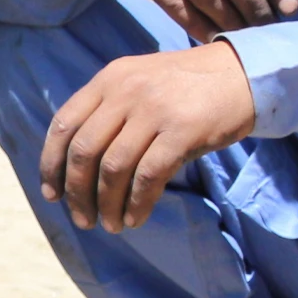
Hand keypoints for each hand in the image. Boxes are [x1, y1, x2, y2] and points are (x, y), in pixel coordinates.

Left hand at [39, 41, 256, 231]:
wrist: (245, 73)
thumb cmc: (187, 86)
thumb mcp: (139, 82)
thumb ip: (108, 110)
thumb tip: (76, 165)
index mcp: (108, 80)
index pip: (63, 126)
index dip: (51, 165)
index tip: (51, 194)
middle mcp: (125, 91)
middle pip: (84, 152)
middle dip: (77, 192)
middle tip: (82, 219)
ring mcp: (154, 110)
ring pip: (113, 168)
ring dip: (107, 204)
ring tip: (110, 225)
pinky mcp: (183, 131)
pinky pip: (148, 176)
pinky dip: (137, 203)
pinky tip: (136, 218)